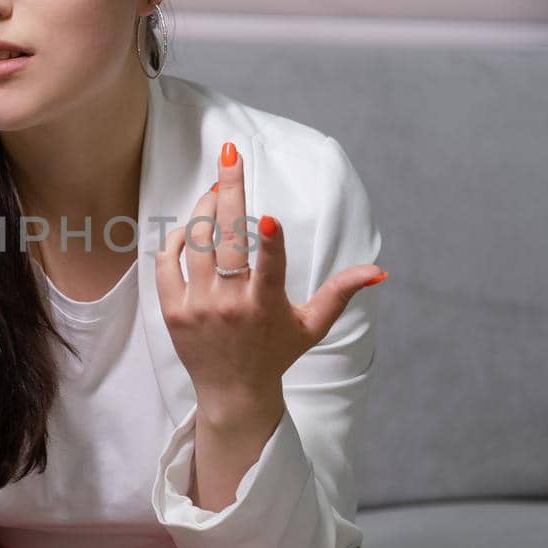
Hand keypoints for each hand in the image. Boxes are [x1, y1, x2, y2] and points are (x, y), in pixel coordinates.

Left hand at [155, 141, 386, 435]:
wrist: (232, 392)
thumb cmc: (276, 352)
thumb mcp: (313, 324)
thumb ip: (341, 292)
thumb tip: (379, 270)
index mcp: (266, 306)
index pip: (269, 269)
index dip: (270, 243)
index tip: (267, 217)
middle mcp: (230, 305)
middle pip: (226, 240)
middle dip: (229, 192)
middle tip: (231, 156)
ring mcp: (198, 306)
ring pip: (195, 243)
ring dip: (204, 209)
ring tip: (216, 189)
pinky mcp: (173, 310)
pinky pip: (167, 262)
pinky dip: (178, 239)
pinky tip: (191, 227)